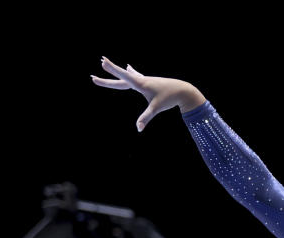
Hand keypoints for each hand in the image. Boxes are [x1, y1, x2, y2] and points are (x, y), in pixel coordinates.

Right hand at [90, 56, 205, 131]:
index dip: (112, 69)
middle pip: (122, 76)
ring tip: (106, 64)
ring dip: (117, 71)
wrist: (183, 90)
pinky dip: (131, 72)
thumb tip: (138, 129)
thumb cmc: (169, 98)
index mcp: (140, 84)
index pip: (123, 76)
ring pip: (128, 75)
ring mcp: (145, 80)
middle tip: (99, 64)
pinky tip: (130, 67)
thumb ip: (145, 118)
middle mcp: (141, 80)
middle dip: (110, 72)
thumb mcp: (156, 108)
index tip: (102, 62)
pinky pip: (137, 76)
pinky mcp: (150, 82)